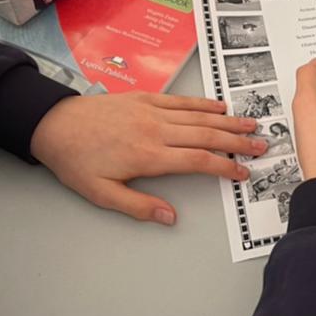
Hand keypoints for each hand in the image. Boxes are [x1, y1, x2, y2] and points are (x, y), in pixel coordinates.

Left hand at [30, 93, 261, 224]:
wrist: (53, 124)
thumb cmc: (76, 161)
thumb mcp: (101, 193)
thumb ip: (139, 206)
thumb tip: (170, 216)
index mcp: (148, 156)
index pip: (198, 161)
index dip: (225, 167)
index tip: (243, 173)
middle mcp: (155, 130)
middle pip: (206, 135)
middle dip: (237, 142)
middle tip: (262, 145)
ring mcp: (151, 111)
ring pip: (198, 116)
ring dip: (228, 121)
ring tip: (252, 124)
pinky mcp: (144, 98)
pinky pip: (180, 101)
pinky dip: (203, 104)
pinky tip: (219, 107)